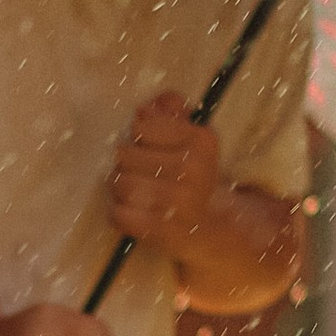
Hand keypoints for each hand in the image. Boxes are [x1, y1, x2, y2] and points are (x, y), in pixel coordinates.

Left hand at [107, 92, 220, 256]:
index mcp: (201, 141)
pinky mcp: (164, 229)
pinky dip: (120, 215)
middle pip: (124, 154)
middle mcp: (193, 168)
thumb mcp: (193, 143)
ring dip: (120, 190)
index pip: (141, 127)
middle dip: (125, 165)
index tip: (148, 150)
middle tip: (138, 175)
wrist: (216, 232)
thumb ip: (172, 115)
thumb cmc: (196, 181)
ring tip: (134, 195)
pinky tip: (133, 214)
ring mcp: (178, 199)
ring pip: (119, 183)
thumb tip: (152, 103)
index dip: (138, 139)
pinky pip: (119, 214)